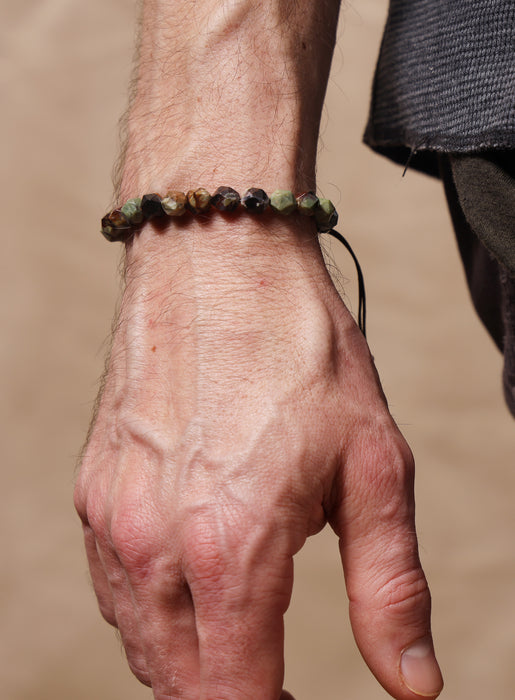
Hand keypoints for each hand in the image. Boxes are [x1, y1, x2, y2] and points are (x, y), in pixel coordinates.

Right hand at [74, 217, 442, 699]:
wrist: (219, 261)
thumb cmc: (300, 351)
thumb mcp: (373, 465)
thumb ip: (390, 588)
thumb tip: (412, 686)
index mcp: (231, 546)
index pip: (235, 698)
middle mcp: (155, 543)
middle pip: (181, 684)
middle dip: (229, 697)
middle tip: (273, 679)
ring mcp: (113, 516)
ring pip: (140, 642)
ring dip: (188, 662)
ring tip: (234, 643)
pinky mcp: (93, 488)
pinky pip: (114, 586)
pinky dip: (149, 613)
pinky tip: (184, 589)